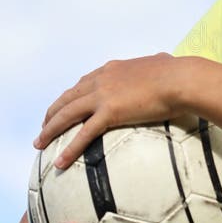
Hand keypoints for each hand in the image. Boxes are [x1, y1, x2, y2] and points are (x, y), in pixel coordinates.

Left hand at [33, 53, 180, 168]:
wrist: (180, 79)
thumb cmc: (177, 72)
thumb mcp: (162, 62)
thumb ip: (157, 63)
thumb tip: (165, 60)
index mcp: (112, 69)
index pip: (83, 83)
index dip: (70, 97)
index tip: (63, 107)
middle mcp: (102, 79)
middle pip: (67, 98)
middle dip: (52, 114)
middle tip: (43, 127)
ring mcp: (103, 95)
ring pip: (67, 115)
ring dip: (50, 131)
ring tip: (39, 145)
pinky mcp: (109, 112)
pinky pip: (83, 134)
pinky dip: (69, 149)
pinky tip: (60, 163)